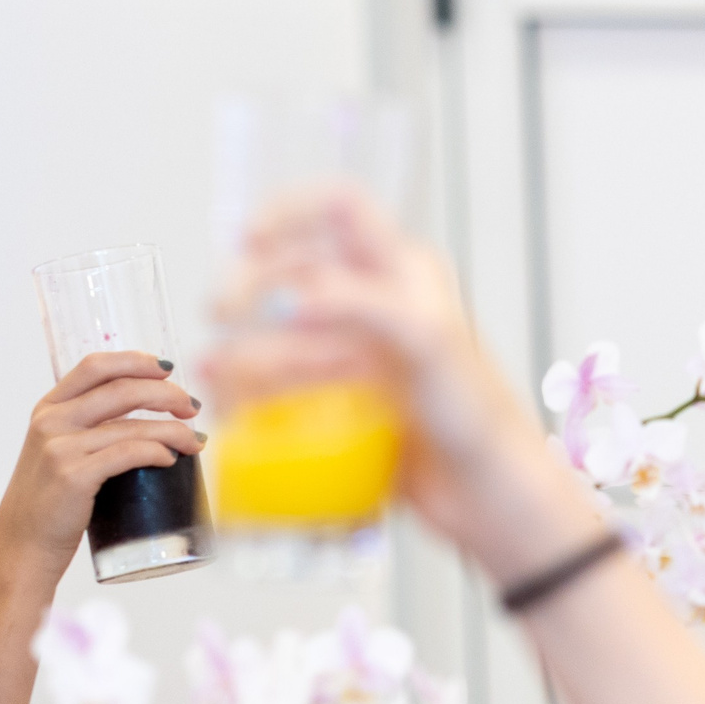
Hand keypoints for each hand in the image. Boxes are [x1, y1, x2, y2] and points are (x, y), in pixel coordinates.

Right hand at [0, 351, 202, 572]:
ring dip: (173, 429)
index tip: (168, 370)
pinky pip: (128, 454)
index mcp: (48, 408)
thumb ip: (87, 429)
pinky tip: (171, 458)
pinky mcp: (73, 477)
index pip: (95, 366)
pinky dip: (157, 451)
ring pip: (132, 425)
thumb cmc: (50, 503)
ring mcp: (60, 449)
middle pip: (121, 389)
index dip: (136, 361)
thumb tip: (147, 416)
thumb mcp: (58, 452)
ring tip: (194, 441)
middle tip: (192, 408)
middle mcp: (51, 422)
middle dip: (167, 394)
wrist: (22, 546)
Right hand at [201, 186, 598, 580]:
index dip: (291, 210)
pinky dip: (252, 391)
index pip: (340, 208)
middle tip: (220, 313)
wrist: (485, 495)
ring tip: (218, 372)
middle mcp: (376, 305)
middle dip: (251, 286)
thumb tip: (293, 296)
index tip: (248, 238)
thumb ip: (362, 305)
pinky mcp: (339, 402)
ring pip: (281, 332)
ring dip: (244, 346)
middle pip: (295, 270)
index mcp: (403, 272)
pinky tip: (234, 405)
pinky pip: (282, 385)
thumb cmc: (480, 417)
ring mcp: (355, 354)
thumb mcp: (429, 342)